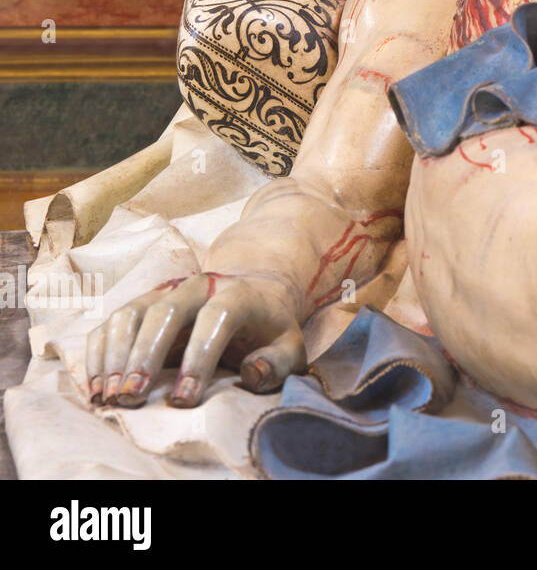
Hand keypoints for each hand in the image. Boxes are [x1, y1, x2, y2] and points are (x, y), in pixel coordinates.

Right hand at [86, 270, 305, 407]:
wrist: (252, 292)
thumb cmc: (269, 329)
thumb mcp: (290, 345)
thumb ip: (278, 362)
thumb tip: (251, 374)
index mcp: (238, 294)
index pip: (215, 317)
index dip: (198, 358)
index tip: (184, 399)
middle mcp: (197, 286)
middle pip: (165, 312)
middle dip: (146, 356)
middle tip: (133, 397)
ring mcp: (164, 292)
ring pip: (131, 314)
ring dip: (115, 355)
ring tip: (110, 395)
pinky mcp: (140, 304)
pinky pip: (111, 323)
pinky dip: (99, 353)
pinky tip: (97, 385)